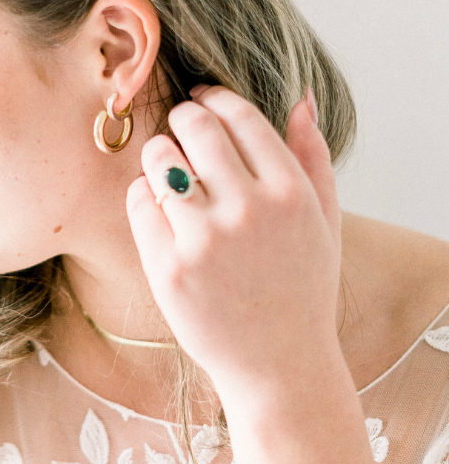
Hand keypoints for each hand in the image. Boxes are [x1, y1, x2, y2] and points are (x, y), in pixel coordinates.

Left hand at [126, 85, 342, 403]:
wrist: (278, 364)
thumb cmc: (302, 289)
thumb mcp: (324, 222)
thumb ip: (313, 156)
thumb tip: (299, 99)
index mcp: (290, 194)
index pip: (240, 116)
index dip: (215, 98)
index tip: (203, 99)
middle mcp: (247, 212)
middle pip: (196, 128)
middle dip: (184, 118)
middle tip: (181, 125)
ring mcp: (204, 241)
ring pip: (160, 159)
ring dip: (160, 153)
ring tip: (169, 168)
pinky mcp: (168, 268)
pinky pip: (138, 201)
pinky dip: (143, 194)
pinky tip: (159, 205)